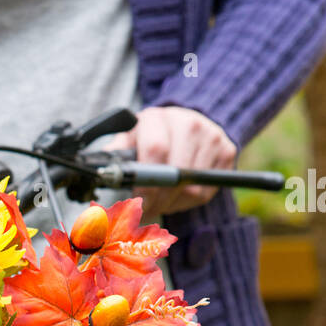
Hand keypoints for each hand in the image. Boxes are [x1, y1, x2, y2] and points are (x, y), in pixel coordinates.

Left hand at [106, 106, 236, 217]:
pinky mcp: (228, 149)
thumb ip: (115, 156)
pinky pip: (209, 189)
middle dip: (160, 198)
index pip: (155, 150)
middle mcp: (188, 122)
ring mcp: (211, 134)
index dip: (146, 182)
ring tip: (162, 199)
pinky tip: (180, 192)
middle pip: (176, 171)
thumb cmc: (149, 137)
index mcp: (157, 117)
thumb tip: (97, 175)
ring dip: (174, 201)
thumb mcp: (129, 140)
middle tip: (149, 208)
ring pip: (193, 185)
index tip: (139, 201)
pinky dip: (192, 199)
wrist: (184, 124)